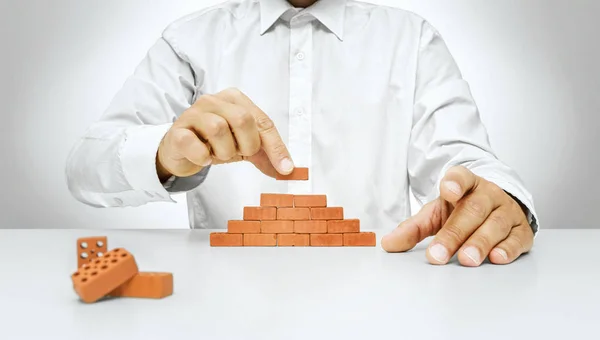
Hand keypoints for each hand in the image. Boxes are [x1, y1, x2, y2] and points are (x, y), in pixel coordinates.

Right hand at [156, 88, 293, 180]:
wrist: (181, 151)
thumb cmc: (214, 143)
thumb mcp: (244, 146)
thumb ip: (266, 155)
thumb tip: (288, 170)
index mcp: (235, 99)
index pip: (262, 121)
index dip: (276, 146)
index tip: (285, 168)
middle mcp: (214, 101)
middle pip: (243, 120)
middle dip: (246, 145)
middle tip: (238, 154)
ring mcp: (193, 114)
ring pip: (218, 128)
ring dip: (224, 151)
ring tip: (218, 154)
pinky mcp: (177, 131)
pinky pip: (193, 143)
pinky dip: (202, 156)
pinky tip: (204, 158)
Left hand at [381, 166, 533, 265]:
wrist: (496, 206)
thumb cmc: (463, 209)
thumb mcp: (436, 213)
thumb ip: (413, 227)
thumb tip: (388, 244)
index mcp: (466, 184)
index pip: (461, 177)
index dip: (455, 183)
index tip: (447, 190)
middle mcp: (489, 195)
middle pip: (472, 211)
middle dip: (455, 234)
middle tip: (439, 254)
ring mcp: (507, 211)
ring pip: (495, 225)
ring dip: (480, 243)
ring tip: (466, 259)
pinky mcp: (522, 230)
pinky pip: (517, 239)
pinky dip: (508, 249)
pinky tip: (496, 258)